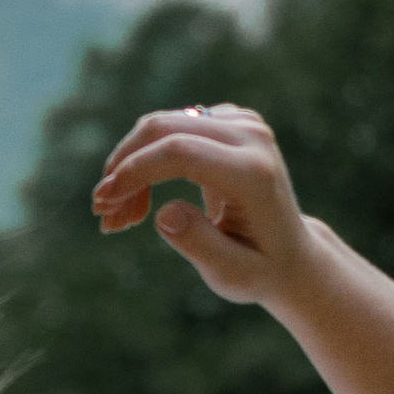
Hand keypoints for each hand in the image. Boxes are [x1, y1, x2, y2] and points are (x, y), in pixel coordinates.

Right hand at [90, 103, 324, 312]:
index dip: (134, 171)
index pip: (180, 152)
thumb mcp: (231, 273)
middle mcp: (251, 136)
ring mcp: (241, 122)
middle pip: (164, 129)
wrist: (290, 253)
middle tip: (102, 212)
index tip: (103, 203)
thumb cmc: (258, 268)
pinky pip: (170, 129)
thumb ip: (199, 244)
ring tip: (119, 218)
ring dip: (129, 167)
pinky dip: (146, 160)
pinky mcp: (228, 120)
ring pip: (161, 127)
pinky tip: (140, 202)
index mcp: (254, 173)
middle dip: (122, 167)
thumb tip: (163, 213)